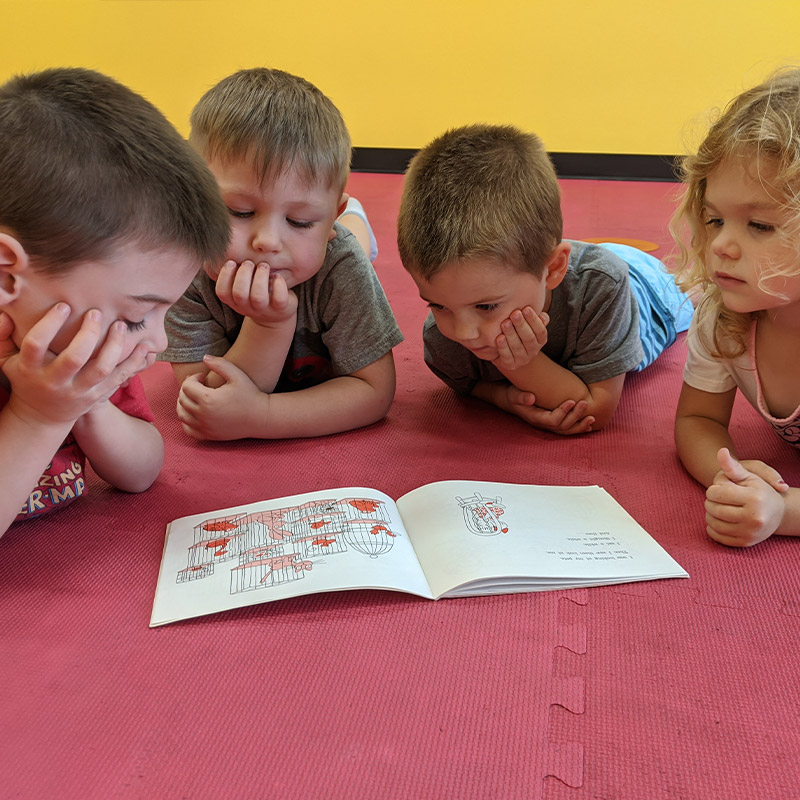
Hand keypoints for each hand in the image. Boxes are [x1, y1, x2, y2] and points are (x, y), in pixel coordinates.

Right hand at [3, 304, 150, 425]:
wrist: (41, 416)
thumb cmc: (24, 377)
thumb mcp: (5, 359)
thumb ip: (1, 336)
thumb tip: (4, 312)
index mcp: (30, 369)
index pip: (36, 344)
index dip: (49, 324)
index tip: (64, 305)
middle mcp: (55, 382)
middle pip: (74, 358)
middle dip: (88, 334)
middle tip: (96, 313)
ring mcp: (78, 391)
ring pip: (101, 369)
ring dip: (114, 346)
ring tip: (120, 325)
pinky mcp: (97, 396)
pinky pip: (119, 379)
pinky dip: (134, 363)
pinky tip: (144, 346)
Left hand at [177, 354, 264, 439]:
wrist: (261, 417)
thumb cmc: (250, 394)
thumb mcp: (237, 374)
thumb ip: (220, 363)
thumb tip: (204, 357)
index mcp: (208, 399)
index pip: (186, 386)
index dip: (192, 378)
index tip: (203, 377)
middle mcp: (203, 415)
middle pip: (182, 399)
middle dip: (187, 389)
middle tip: (199, 385)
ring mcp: (205, 427)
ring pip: (182, 414)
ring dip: (183, 404)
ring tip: (196, 397)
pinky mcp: (208, 435)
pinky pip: (188, 429)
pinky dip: (186, 420)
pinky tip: (196, 413)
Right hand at [215, 260, 297, 326]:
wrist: (275, 315)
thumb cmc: (255, 292)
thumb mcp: (242, 284)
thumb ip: (234, 271)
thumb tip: (219, 248)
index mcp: (234, 301)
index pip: (222, 292)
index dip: (224, 276)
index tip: (231, 262)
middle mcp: (247, 307)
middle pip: (239, 293)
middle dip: (243, 274)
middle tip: (249, 262)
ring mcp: (264, 309)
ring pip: (258, 297)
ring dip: (260, 277)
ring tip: (264, 265)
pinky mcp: (281, 308)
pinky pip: (280, 299)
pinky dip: (279, 284)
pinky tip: (277, 276)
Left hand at [493, 307, 547, 370]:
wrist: (505, 353)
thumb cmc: (518, 334)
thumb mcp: (528, 326)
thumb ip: (535, 320)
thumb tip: (543, 316)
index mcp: (540, 341)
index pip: (541, 331)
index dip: (534, 320)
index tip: (526, 308)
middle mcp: (533, 351)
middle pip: (529, 338)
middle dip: (521, 325)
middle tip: (514, 314)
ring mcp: (522, 360)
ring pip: (517, 347)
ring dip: (511, 334)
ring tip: (505, 323)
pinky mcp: (510, 365)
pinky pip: (507, 356)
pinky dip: (503, 347)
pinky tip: (499, 338)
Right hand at [506, 385, 594, 434]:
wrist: (513, 401)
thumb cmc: (514, 395)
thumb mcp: (514, 394)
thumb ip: (521, 397)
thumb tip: (530, 398)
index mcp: (535, 418)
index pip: (552, 420)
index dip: (563, 412)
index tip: (572, 400)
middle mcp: (543, 424)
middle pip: (562, 426)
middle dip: (575, 416)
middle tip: (585, 403)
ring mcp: (549, 425)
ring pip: (567, 430)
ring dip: (580, 425)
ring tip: (592, 418)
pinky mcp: (553, 423)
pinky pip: (567, 429)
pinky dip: (579, 427)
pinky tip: (589, 425)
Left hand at [704, 448, 787, 545]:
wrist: (778, 513)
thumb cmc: (760, 490)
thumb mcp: (749, 475)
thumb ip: (732, 465)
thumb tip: (720, 451)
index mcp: (755, 498)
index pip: (717, 493)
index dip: (713, 490)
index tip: (718, 489)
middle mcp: (754, 517)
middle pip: (713, 508)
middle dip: (710, 502)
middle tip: (717, 499)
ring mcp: (750, 532)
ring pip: (713, 523)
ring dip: (710, 514)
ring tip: (718, 508)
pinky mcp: (745, 543)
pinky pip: (717, 536)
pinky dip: (713, 528)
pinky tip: (719, 520)